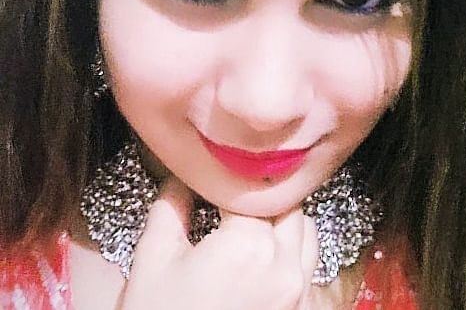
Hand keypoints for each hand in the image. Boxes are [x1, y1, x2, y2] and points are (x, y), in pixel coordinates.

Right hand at [119, 177, 319, 309]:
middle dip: (258, 198)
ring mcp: (299, 292)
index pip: (250, 190)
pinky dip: (293, 248)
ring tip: (249, 225)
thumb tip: (182, 177)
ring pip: (306, 230)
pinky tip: (264, 254)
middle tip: (229, 202)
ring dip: (282, 219)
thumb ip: (171, 207)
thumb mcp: (152, 261)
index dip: (228, 181)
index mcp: (249, 247)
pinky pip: (308, 263)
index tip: (212, 181)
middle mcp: (285, 267)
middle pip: (286, 205)